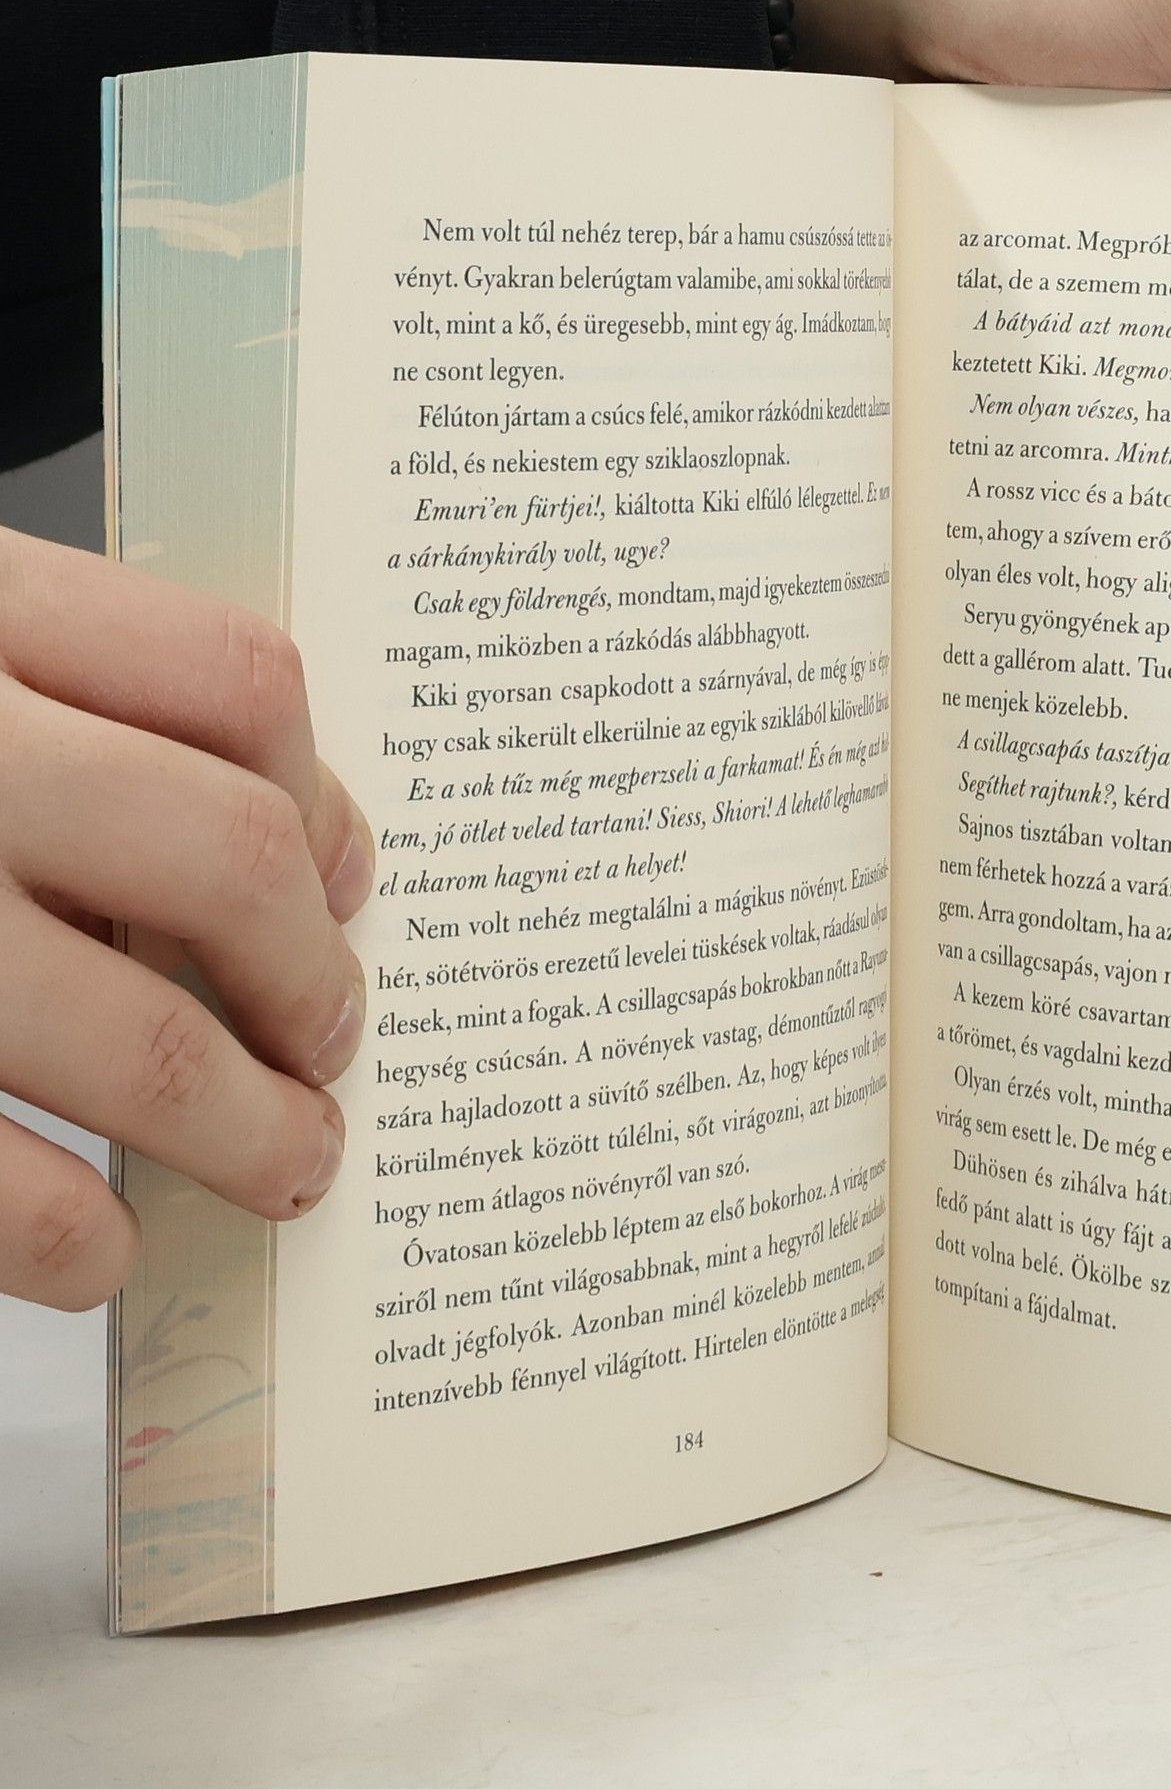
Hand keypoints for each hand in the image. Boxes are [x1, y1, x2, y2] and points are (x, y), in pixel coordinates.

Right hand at [0, 530, 373, 1309]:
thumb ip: (58, 695)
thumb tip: (293, 846)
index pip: (234, 684)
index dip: (326, 794)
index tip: (347, 879)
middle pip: (224, 858)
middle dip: (313, 978)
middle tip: (331, 1040)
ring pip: (136, 1039)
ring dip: (242, 1127)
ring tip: (285, 1162)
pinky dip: (64, 1236)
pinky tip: (98, 1250)